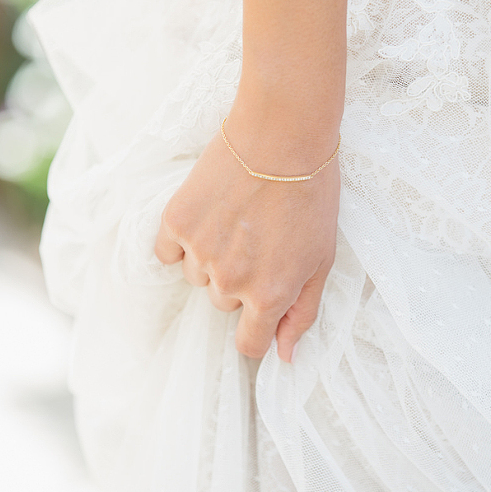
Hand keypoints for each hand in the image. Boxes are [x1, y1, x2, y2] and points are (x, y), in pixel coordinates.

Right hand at [153, 113, 339, 362]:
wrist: (281, 135)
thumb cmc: (312, 195)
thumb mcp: (322, 260)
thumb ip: (303, 313)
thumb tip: (285, 356)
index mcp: (269, 295)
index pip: (248, 344)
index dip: (254, 332)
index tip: (258, 313)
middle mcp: (230, 281)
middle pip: (222, 302)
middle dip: (238, 280)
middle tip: (258, 238)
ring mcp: (199, 252)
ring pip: (195, 276)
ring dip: (210, 257)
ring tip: (236, 218)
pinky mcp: (176, 222)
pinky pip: (168, 251)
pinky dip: (182, 239)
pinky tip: (207, 213)